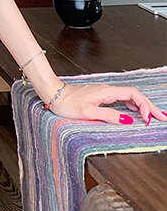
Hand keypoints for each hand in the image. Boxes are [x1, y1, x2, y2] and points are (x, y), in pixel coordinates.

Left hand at [47, 81, 166, 124]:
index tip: (148, 119)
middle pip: (135, 95)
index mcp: (107, 92)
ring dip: (143, 106)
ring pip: (130, 97)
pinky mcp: (101, 97)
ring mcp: (105, 93)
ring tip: (154, 116)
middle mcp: (108, 90)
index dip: (144, 105)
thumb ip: (108, 116)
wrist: (54, 94)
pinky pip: (122, 100)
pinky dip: (133, 106)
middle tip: (162, 117)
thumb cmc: (67, 103)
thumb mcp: (88, 112)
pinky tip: (137, 112)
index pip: (133, 94)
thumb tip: (127, 121)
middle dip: (150, 106)